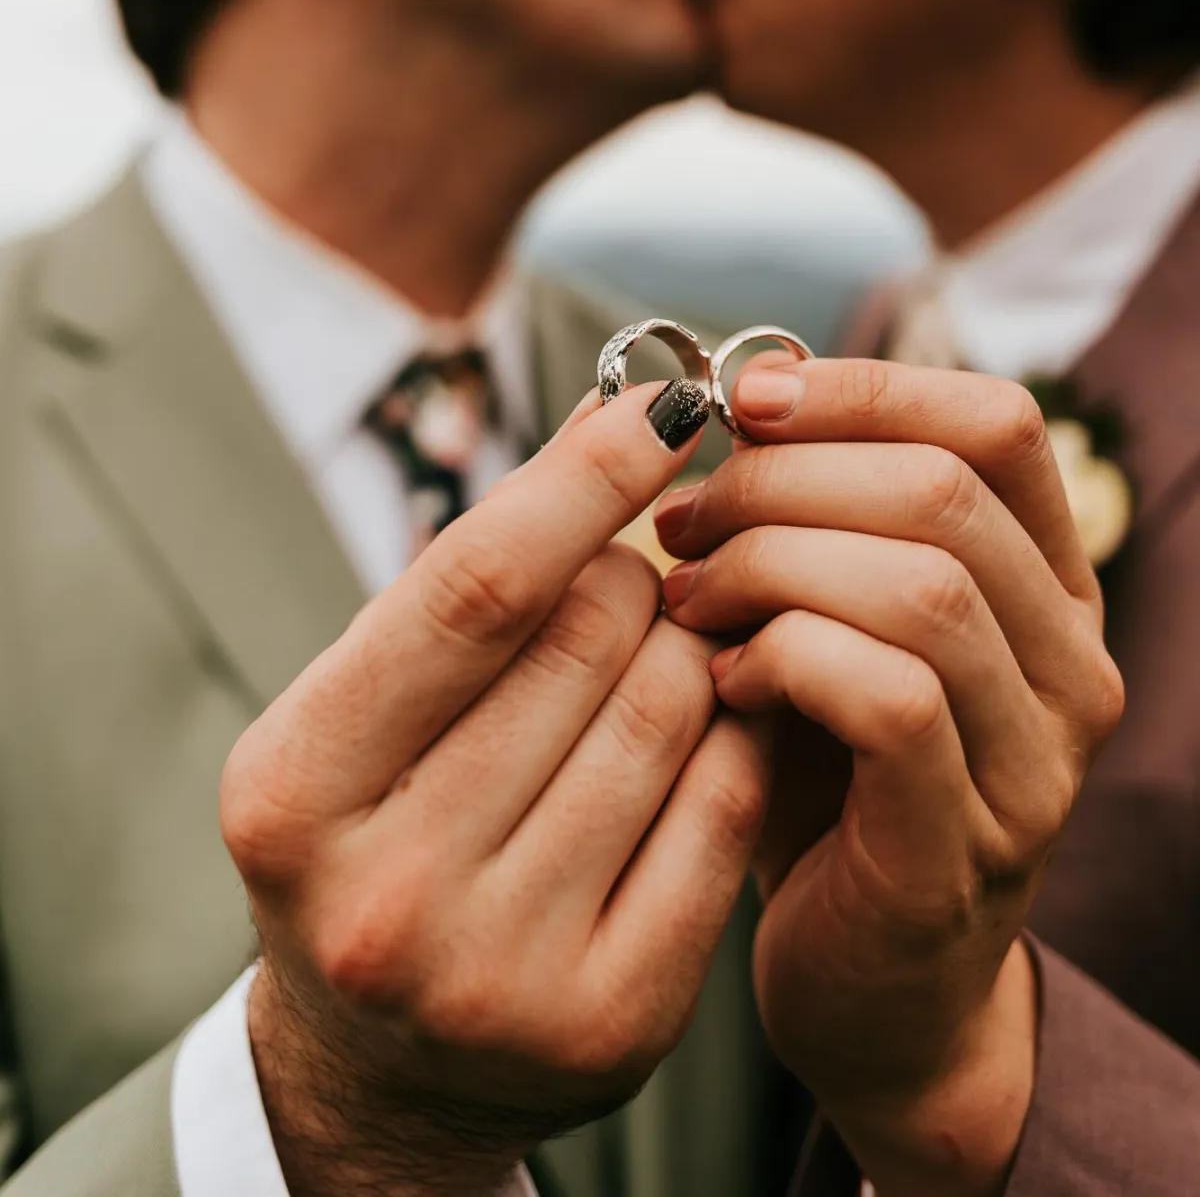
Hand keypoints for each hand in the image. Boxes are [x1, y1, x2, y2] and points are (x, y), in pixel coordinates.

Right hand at [221, 379, 766, 1196]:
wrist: (385, 1068)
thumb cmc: (375, 833)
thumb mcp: (360, 707)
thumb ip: (465, 584)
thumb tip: (614, 419)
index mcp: (294, 789)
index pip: (472, 592)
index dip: (582, 480)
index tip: (665, 403)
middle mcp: (388, 895)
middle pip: (584, 643)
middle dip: (632, 572)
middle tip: (633, 573)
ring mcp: (504, 973)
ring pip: (668, 712)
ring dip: (685, 646)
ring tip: (658, 648)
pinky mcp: (614, 1024)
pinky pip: (721, 808)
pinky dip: (732, 731)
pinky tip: (709, 717)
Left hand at [655, 357, 1123, 1196]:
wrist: (867, 985)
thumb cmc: (824, 777)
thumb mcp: (827, 620)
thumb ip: (806, 515)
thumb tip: (724, 392)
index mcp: (1045, 585)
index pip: (994, 424)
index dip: (864, 388)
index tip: (744, 400)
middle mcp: (1071, 664)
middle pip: (944, 492)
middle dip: (786, 479)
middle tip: (684, 516)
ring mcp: (1033, 763)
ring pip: (924, 588)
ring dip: (775, 565)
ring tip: (687, 592)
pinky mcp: (962, 846)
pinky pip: (892, 700)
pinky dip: (788, 658)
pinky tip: (720, 678)